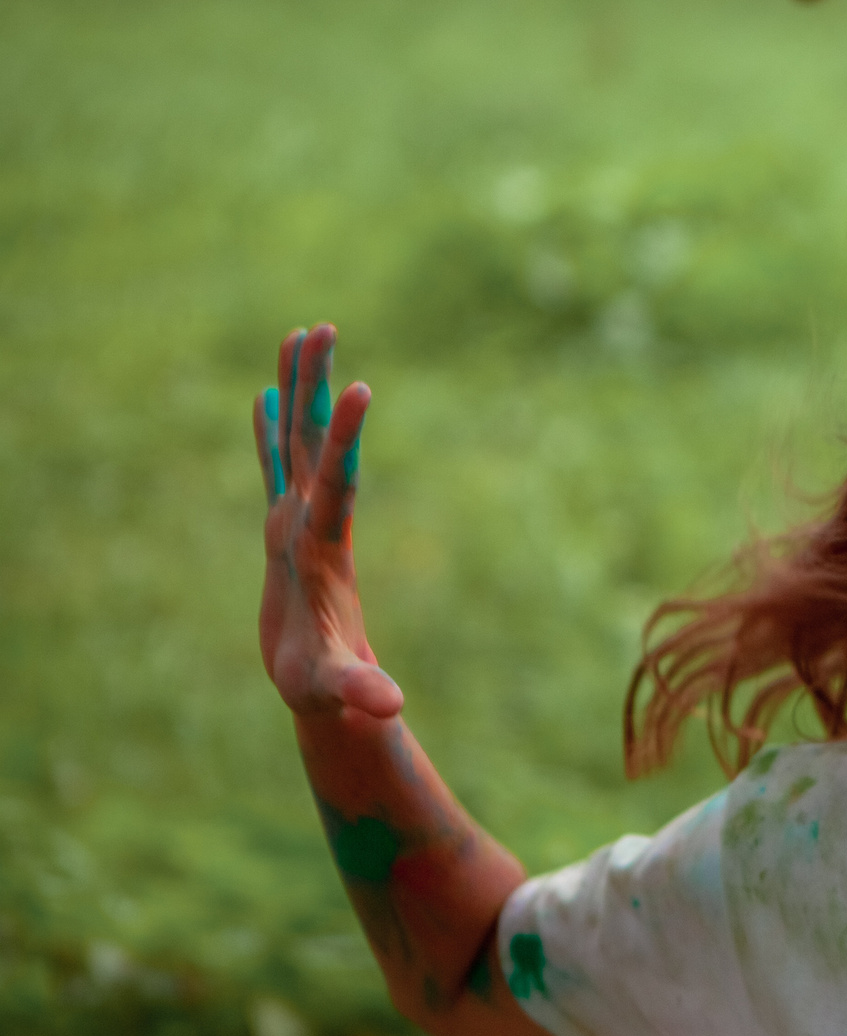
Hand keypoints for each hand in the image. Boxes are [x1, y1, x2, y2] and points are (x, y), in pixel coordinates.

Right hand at [254, 324, 403, 719]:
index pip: (338, 483)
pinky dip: (269, 434)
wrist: (332, 692)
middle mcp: (316, 525)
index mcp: (325, 550)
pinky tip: (267, 396)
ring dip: (298, 392)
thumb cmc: (329, 692)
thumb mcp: (338, 692)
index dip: (346, 438)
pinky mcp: (282, 532)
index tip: (361, 388)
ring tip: (301, 336)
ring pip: (297, 444)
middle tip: (322, 328)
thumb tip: (389, 707)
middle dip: (318, 387)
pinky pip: (274, 469)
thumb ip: (359, 692)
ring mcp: (300, 524)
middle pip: (317, 444)